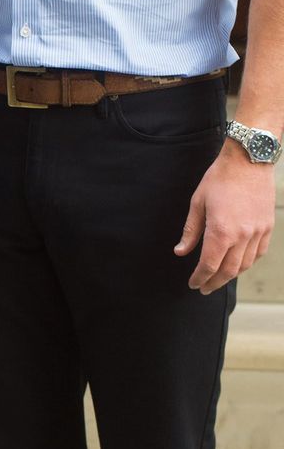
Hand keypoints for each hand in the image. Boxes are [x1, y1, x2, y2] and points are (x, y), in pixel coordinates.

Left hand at [174, 142, 275, 293]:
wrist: (248, 161)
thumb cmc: (220, 178)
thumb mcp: (198, 202)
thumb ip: (191, 230)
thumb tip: (180, 251)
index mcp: (221, 231)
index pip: (209, 265)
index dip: (200, 277)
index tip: (194, 284)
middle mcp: (242, 236)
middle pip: (228, 271)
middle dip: (214, 282)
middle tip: (204, 288)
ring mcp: (257, 233)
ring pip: (245, 265)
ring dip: (231, 275)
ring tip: (219, 278)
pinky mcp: (267, 227)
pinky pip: (258, 253)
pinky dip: (247, 262)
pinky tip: (239, 263)